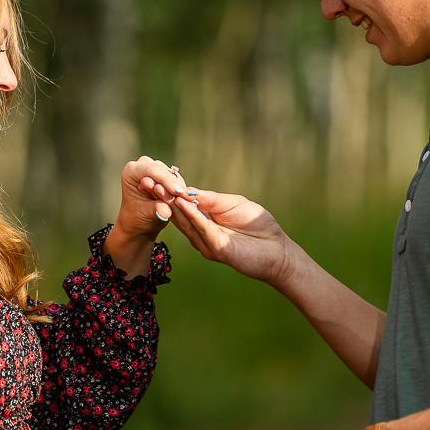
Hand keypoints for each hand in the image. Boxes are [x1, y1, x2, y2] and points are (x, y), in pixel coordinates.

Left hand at [105, 157, 186, 277]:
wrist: (139, 229)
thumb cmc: (136, 223)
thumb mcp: (145, 217)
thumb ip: (155, 210)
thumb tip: (164, 210)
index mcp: (130, 171)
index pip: (151, 169)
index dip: (166, 180)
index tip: (178, 192)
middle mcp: (141, 166)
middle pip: (163, 170)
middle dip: (174, 184)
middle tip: (185, 198)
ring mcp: (153, 169)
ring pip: (172, 175)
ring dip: (179, 187)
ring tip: (186, 201)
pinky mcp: (163, 176)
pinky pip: (176, 180)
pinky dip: (182, 189)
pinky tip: (187, 201)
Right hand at [169, 187, 294, 284]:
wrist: (277, 249)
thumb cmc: (258, 225)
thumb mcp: (234, 204)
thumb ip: (212, 199)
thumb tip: (189, 191)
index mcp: (206, 220)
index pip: (185, 206)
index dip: (173, 194)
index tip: (158, 179)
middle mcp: (203, 233)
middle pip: (180, 215)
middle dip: (167, 199)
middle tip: (151, 184)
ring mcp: (208, 243)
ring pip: (187, 223)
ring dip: (175, 207)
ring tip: (163, 191)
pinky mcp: (217, 249)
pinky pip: (202, 230)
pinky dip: (192, 216)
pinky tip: (184, 204)